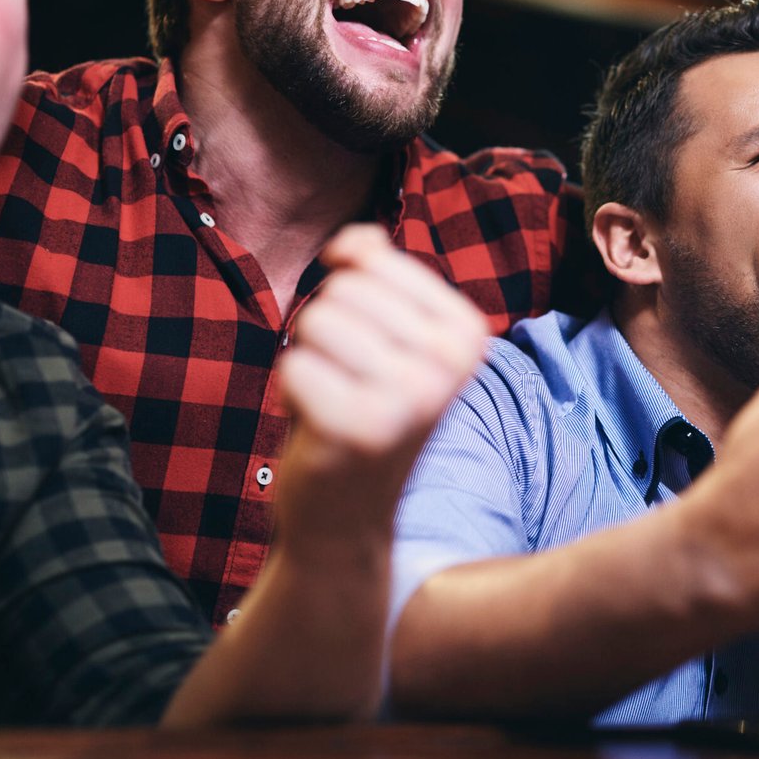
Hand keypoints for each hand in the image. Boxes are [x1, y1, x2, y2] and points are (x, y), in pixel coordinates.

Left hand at [274, 226, 488, 553]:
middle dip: (326, 333)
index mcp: (467, 331)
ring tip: (335, 403)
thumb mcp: (386, 336)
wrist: (348, 517)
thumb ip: (377, 273)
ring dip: (309, 362)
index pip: (372, 260)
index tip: (372, 353)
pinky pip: (293, 366)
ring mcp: (409, 395)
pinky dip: (292, 396)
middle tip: (349, 384)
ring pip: (315, 322)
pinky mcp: (360, 426)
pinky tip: (320, 428)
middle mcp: (450, 361)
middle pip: (342, 289)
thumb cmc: (361, 411)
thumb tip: (357, 241)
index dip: (350, 299)